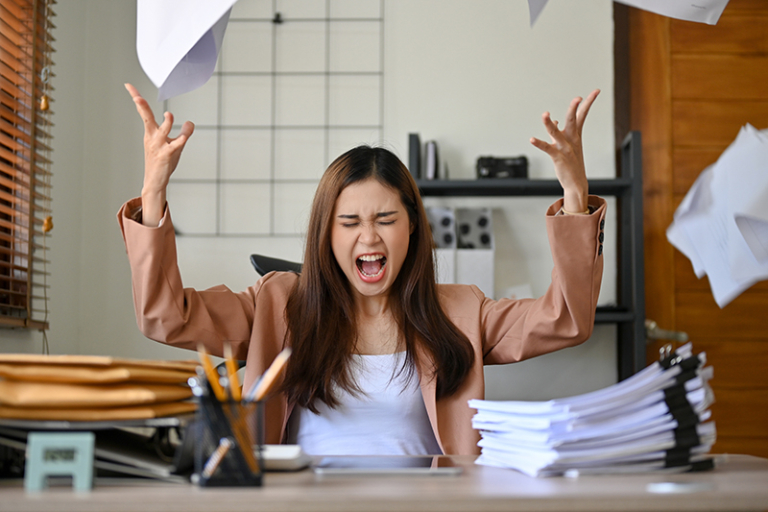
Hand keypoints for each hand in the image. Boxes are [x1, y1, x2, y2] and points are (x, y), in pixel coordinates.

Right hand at [125, 83, 193, 225]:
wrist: (155, 180)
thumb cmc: (163, 161)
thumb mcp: (173, 144)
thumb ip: (182, 132)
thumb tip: (189, 122)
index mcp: (150, 132)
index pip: (142, 112)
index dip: (136, 97)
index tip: (128, 85)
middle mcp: (153, 137)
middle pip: (146, 118)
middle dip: (142, 106)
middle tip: (136, 97)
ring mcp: (159, 146)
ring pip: (163, 130)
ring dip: (167, 122)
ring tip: (169, 115)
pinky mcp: (167, 154)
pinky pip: (176, 144)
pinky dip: (182, 137)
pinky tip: (186, 133)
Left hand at [530, 89, 599, 212]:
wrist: (576, 183)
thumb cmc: (572, 162)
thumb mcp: (568, 144)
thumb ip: (560, 131)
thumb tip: (556, 121)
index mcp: (576, 135)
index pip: (582, 115)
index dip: (588, 102)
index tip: (596, 91)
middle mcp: (572, 139)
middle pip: (573, 120)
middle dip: (574, 109)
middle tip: (577, 98)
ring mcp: (565, 148)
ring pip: (556, 133)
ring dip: (550, 124)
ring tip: (545, 114)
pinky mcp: (557, 157)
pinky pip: (547, 148)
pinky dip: (539, 143)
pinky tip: (532, 139)